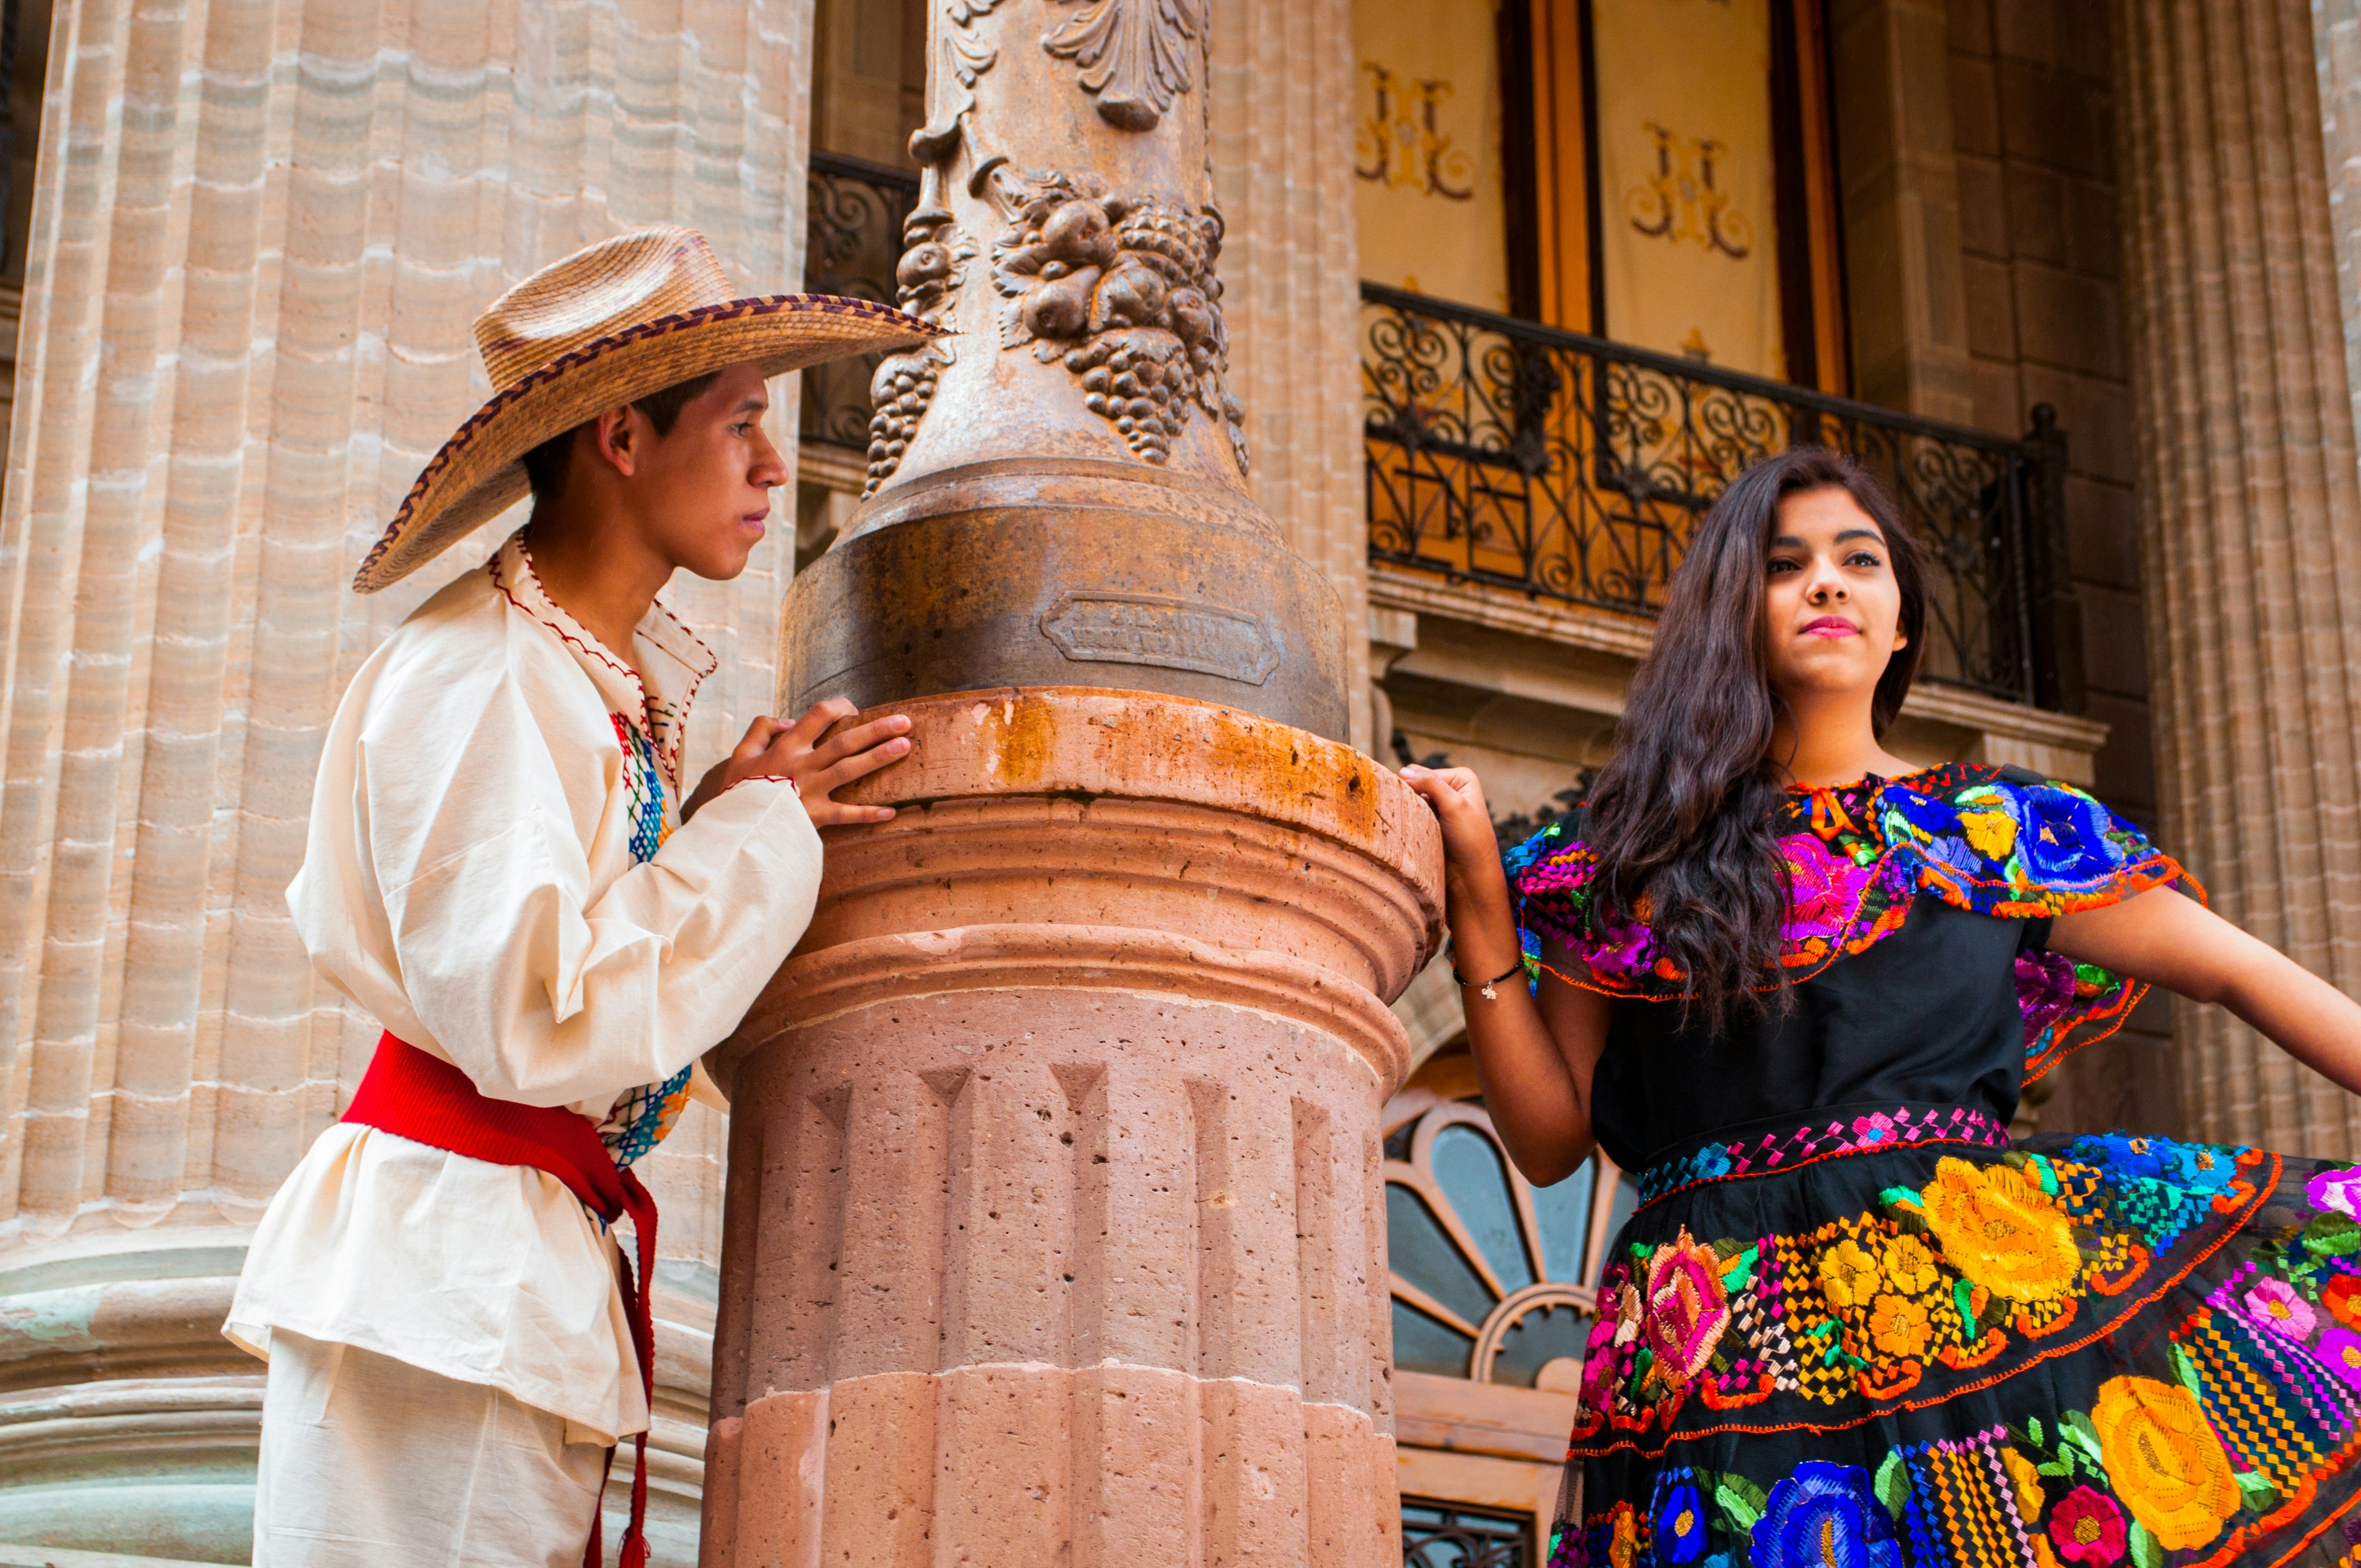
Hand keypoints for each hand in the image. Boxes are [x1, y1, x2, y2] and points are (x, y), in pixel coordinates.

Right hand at [682, 699, 912, 826]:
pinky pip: (846, 815)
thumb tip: (789, 720)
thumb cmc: (737, 791)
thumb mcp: (740, 754)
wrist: (731, 828)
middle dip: (876, 729)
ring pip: (850, 769)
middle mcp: (802, 765)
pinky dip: (869, 814)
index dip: (840, 707)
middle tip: (905, 722)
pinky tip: (891, 811)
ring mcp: (810, 791)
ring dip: (879, 757)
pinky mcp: (814, 817)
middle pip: (844, 741)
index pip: (818, 716)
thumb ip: (761, 729)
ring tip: (905, 747)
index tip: (855, 709)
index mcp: (786, 747)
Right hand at [1398, 764, 1503, 876]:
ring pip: (1412, 801)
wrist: (1471, 874)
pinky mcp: (1432, 822)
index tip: (1416, 805)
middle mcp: (1451, 789)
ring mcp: (1440, 806)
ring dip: (1409, 810)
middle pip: (1417, 785)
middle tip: (1412, 814)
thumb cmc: (1471, 840)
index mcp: (1461, 778)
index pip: (1424, 773)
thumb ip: (1430, 784)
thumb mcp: (1454, 805)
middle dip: (1411, 797)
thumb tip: (1403, 771)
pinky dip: (1409, 820)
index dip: (1415, 785)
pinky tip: (1412, 829)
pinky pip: (1413, 815)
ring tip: (1413, 824)